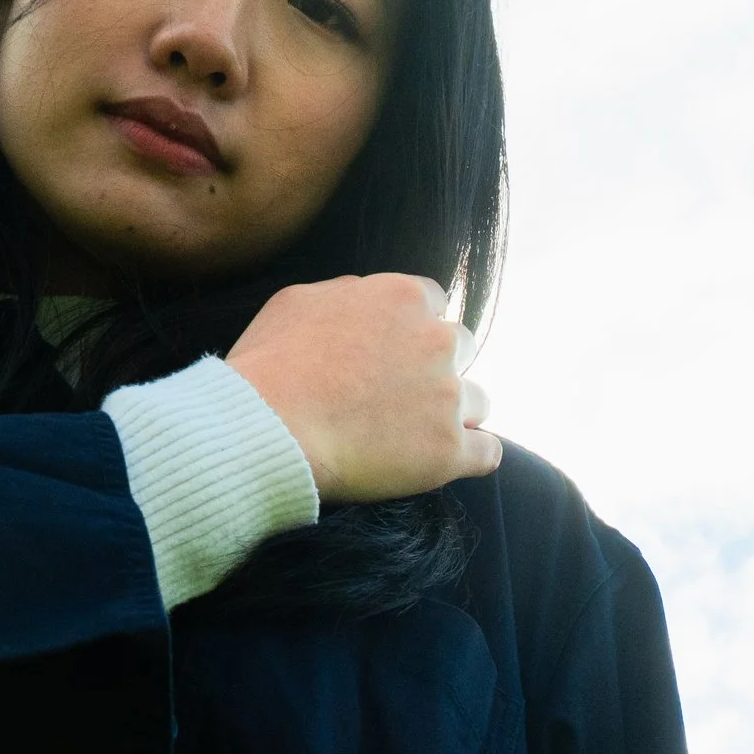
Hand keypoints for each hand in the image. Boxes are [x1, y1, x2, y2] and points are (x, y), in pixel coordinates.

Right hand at [226, 274, 500, 503]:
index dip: (412, 330)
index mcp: (403, 297)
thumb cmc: (270, 366)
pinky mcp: (449, 450)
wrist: (266, 429)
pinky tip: (443, 460)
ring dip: (452, 414)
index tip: (392, 354)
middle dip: (436, 368)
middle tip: (398, 395)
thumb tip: (365, 297)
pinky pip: (487, 452)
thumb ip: (347, 294)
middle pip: (460, 349)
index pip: (434, 304)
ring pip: (476, 401)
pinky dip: (471, 457)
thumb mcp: (298, 301)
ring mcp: (447, 396)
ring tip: (411, 435)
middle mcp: (437, 340)